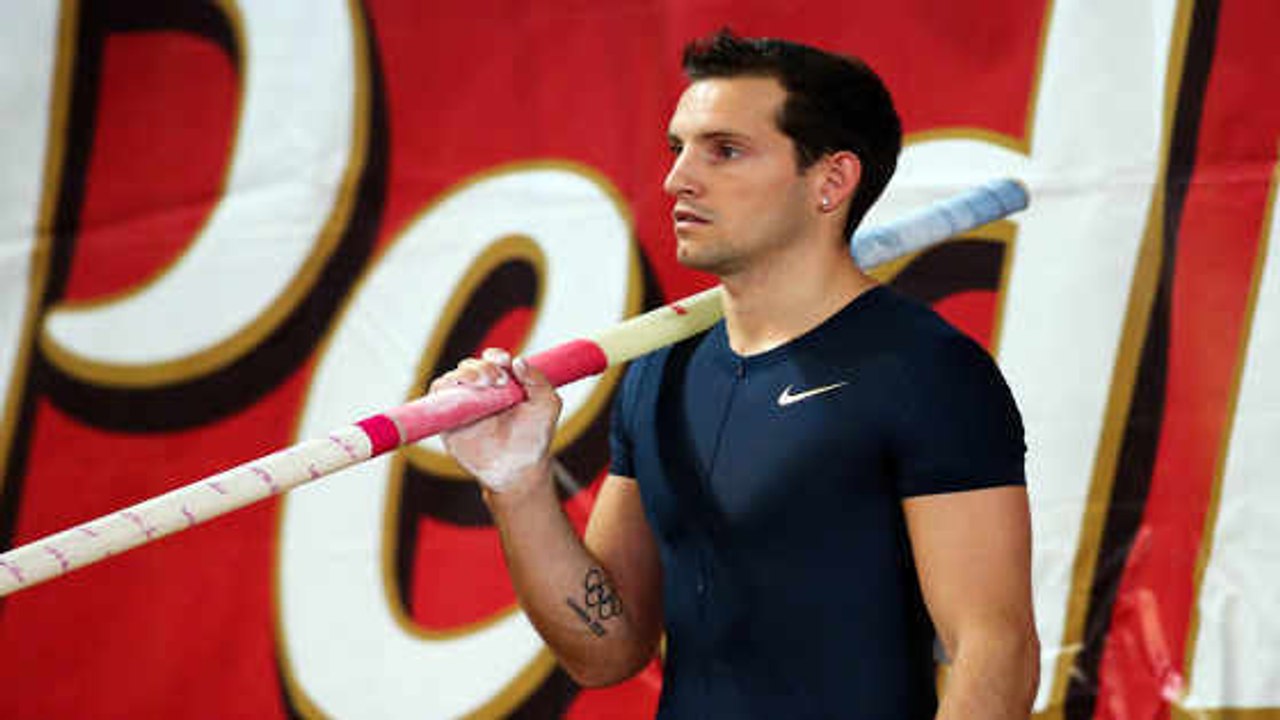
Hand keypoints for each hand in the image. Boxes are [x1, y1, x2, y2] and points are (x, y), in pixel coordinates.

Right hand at [429, 348, 561, 493]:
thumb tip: (519, 361)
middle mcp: (481, 390)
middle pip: (471, 366)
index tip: (504, 360)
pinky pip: (437, 398)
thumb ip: (539, 381)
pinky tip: (459, 394)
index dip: (496, 356)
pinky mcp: (448, 420)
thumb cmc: (533, 437)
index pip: (494, 360)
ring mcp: (464, 404)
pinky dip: (444, 389)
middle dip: (482, 367)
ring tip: (482, 384)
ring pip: (453, 378)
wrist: (518, 468)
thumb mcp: (547, 406)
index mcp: (504, 382)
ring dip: (464, 375)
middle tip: (497, 380)